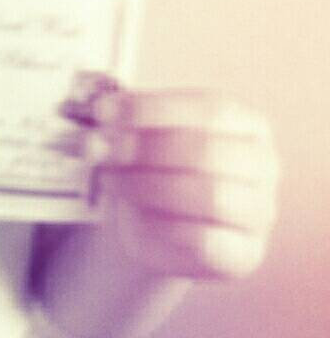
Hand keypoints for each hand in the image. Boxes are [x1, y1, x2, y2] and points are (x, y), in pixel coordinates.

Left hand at [86, 89, 279, 279]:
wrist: (153, 224)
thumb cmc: (154, 166)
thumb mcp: (141, 133)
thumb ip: (126, 122)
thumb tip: (102, 118)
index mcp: (244, 122)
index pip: (209, 108)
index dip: (152, 108)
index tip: (104, 112)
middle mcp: (261, 163)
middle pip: (207, 150)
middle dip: (145, 148)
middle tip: (103, 150)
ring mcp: (259, 210)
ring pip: (209, 194)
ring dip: (147, 185)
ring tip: (111, 180)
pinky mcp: (244, 254)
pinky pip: (205, 240)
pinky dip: (162, 226)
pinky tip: (138, 214)